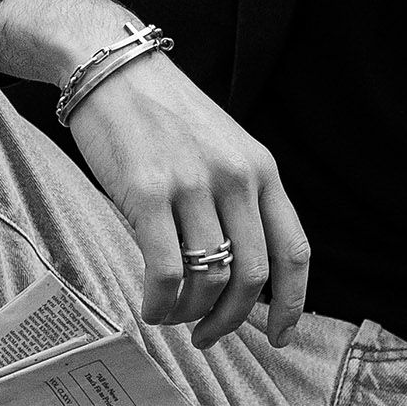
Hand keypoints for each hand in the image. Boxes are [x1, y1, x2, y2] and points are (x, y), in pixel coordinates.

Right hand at [69, 57, 310, 347]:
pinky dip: (160, 303)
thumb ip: (242, 199)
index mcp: (263, 171)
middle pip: (252, 276)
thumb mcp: (225, 148)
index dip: (292, 304)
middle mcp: (237, 179)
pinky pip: (166, 270)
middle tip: (208, 337)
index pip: (294, 251)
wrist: (112, 68)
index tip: (280, 337)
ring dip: (191, 315)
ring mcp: (194, 184)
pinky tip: (150, 307)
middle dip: (232, 320)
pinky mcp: (148, 191)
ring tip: (172, 317)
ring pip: (209, 279)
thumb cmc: (165, 116)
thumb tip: (244, 273)